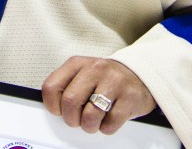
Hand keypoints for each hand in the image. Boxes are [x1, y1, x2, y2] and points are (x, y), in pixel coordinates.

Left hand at [41, 56, 156, 134]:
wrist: (140, 76)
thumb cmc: (106, 79)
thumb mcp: (82, 74)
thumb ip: (66, 86)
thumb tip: (53, 108)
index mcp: (78, 63)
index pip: (51, 87)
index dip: (53, 106)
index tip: (60, 110)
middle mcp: (95, 69)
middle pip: (70, 102)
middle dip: (72, 119)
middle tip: (78, 119)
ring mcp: (114, 82)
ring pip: (89, 116)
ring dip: (89, 126)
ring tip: (95, 121)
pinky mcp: (129, 98)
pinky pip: (109, 125)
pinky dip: (107, 128)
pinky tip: (110, 118)